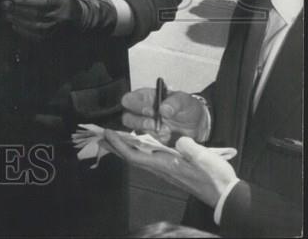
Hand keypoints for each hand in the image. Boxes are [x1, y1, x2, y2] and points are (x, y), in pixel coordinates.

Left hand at [2, 0, 77, 40]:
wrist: (79, 17)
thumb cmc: (64, 0)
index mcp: (60, 2)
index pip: (42, 1)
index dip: (27, 0)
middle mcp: (57, 15)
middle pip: (35, 13)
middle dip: (17, 9)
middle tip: (4, 4)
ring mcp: (54, 27)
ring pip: (33, 25)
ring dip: (18, 20)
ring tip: (5, 14)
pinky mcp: (51, 35)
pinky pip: (35, 35)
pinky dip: (23, 31)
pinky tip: (13, 24)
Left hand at [103, 131, 236, 207]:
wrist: (226, 195)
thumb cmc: (215, 177)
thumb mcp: (203, 158)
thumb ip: (188, 146)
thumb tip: (178, 140)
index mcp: (165, 165)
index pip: (134, 156)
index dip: (119, 145)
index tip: (107, 133)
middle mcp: (161, 170)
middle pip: (132, 158)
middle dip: (116, 146)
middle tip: (103, 135)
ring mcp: (166, 171)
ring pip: (139, 159)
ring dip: (126, 148)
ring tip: (117, 138)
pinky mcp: (172, 171)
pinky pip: (149, 160)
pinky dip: (139, 151)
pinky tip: (140, 145)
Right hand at [121, 88, 209, 143]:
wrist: (198, 125)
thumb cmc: (187, 108)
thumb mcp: (184, 100)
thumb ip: (174, 103)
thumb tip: (163, 109)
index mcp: (145, 98)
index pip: (128, 100)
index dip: (135, 105)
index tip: (151, 111)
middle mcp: (141, 112)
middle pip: (127, 118)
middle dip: (140, 122)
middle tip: (155, 124)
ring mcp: (145, 127)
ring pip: (136, 131)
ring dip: (149, 132)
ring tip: (165, 131)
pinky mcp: (152, 139)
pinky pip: (147, 143)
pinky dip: (157, 141)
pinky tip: (168, 137)